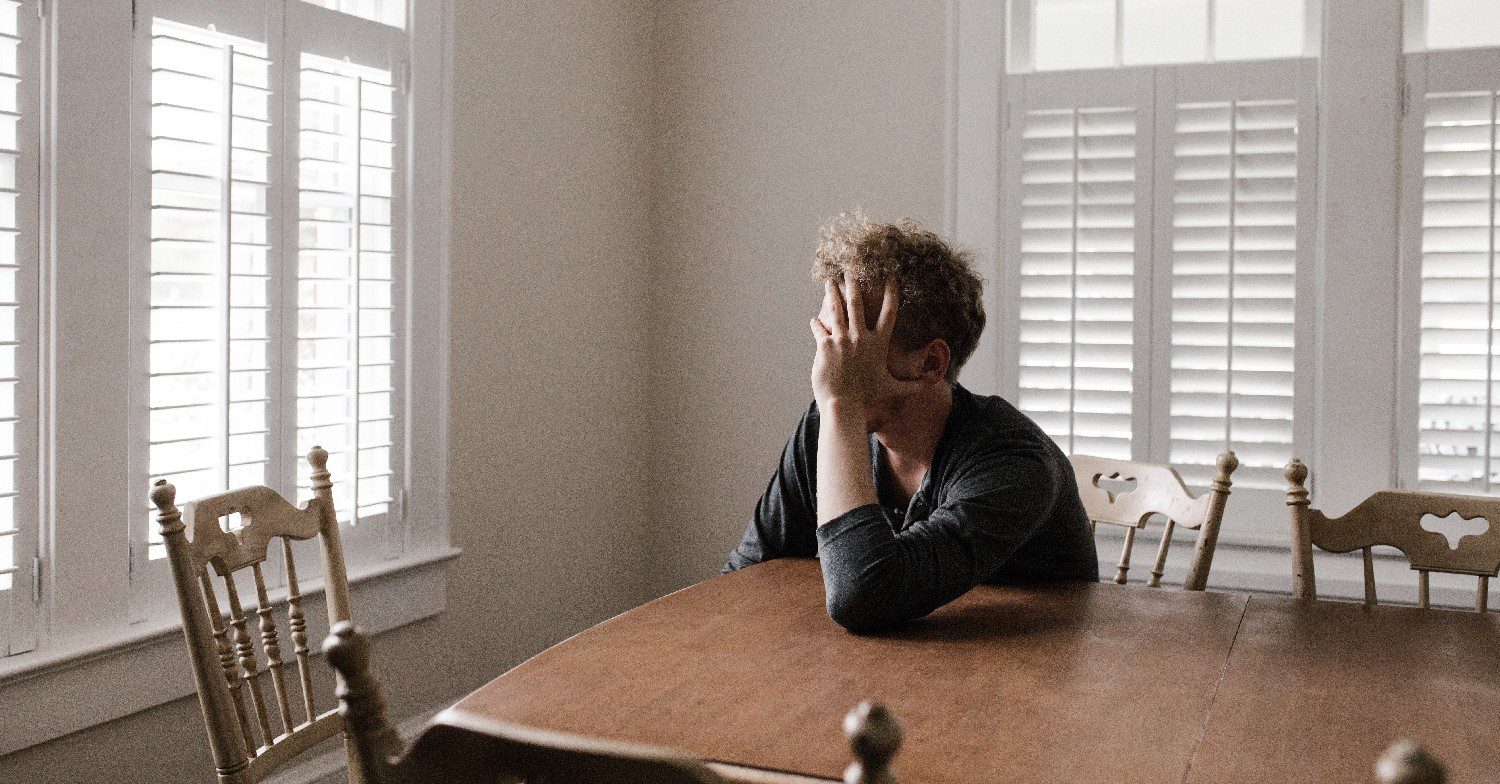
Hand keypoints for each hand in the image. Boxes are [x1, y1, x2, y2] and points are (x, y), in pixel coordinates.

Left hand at [809, 272, 903, 408]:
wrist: (844, 405)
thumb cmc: (868, 397)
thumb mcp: (892, 389)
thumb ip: (913, 385)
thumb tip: (931, 385)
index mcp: (878, 343)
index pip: (889, 312)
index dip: (891, 293)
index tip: (890, 277)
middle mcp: (861, 337)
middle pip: (857, 302)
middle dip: (853, 283)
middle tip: (850, 269)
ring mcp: (842, 340)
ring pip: (836, 309)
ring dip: (832, 293)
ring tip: (829, 281)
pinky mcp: (825, 345)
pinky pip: (819, 328)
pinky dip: (817, 323)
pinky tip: (814, 319)